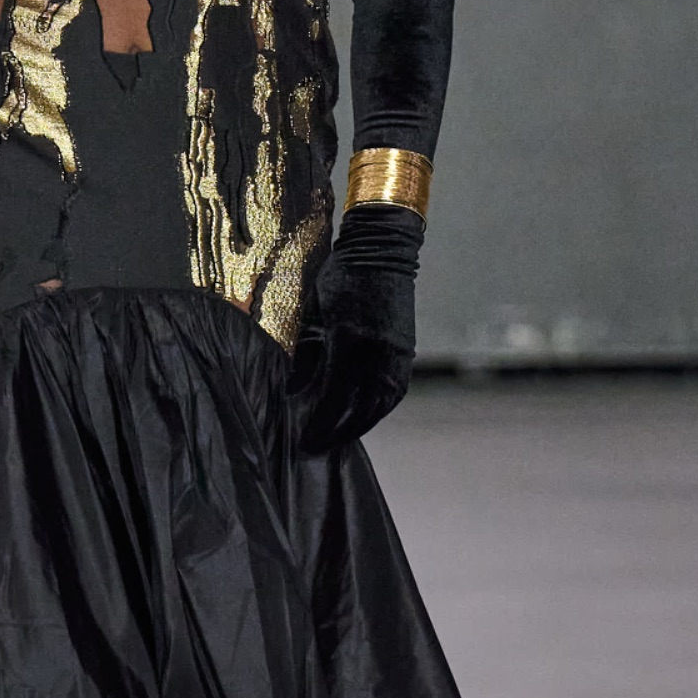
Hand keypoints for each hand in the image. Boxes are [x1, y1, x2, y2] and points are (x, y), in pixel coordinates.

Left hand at [291, 207, 420, 453]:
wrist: (381, 249)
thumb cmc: (339, 276)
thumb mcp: (312, 312)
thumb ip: (304, 353)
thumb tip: (293, 391)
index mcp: (350, 342)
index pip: (335, 397)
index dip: (319, 424)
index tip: (304, 440)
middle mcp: (377, 353)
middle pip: (360, 409)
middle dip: (337, 433)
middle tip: (317, 448)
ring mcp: (396, 353)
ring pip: (381, 404)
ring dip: (360, 426)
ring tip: (339, 438)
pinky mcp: (405, 350)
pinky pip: (394, 391)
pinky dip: (378, 409)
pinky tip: (364, 417)